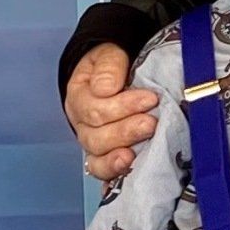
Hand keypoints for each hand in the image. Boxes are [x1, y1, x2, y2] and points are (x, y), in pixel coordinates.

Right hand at [65, 44, 158, 182]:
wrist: (119, 71)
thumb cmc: (114, 64)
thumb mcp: (109, 53)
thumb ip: (108, 66)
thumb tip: (105, 88)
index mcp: (79, 96)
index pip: (94, 109)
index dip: (122, 106)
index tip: (150, 98)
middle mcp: (82, 123)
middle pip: (95, 137)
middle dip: (125, 131)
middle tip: (150, 123)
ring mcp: (94, 143)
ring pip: (98, 159)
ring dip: (119, 157)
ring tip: (137, 152)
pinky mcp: (108, 157)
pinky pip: (105, 173)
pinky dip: (115, 176)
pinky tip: (129, 175)